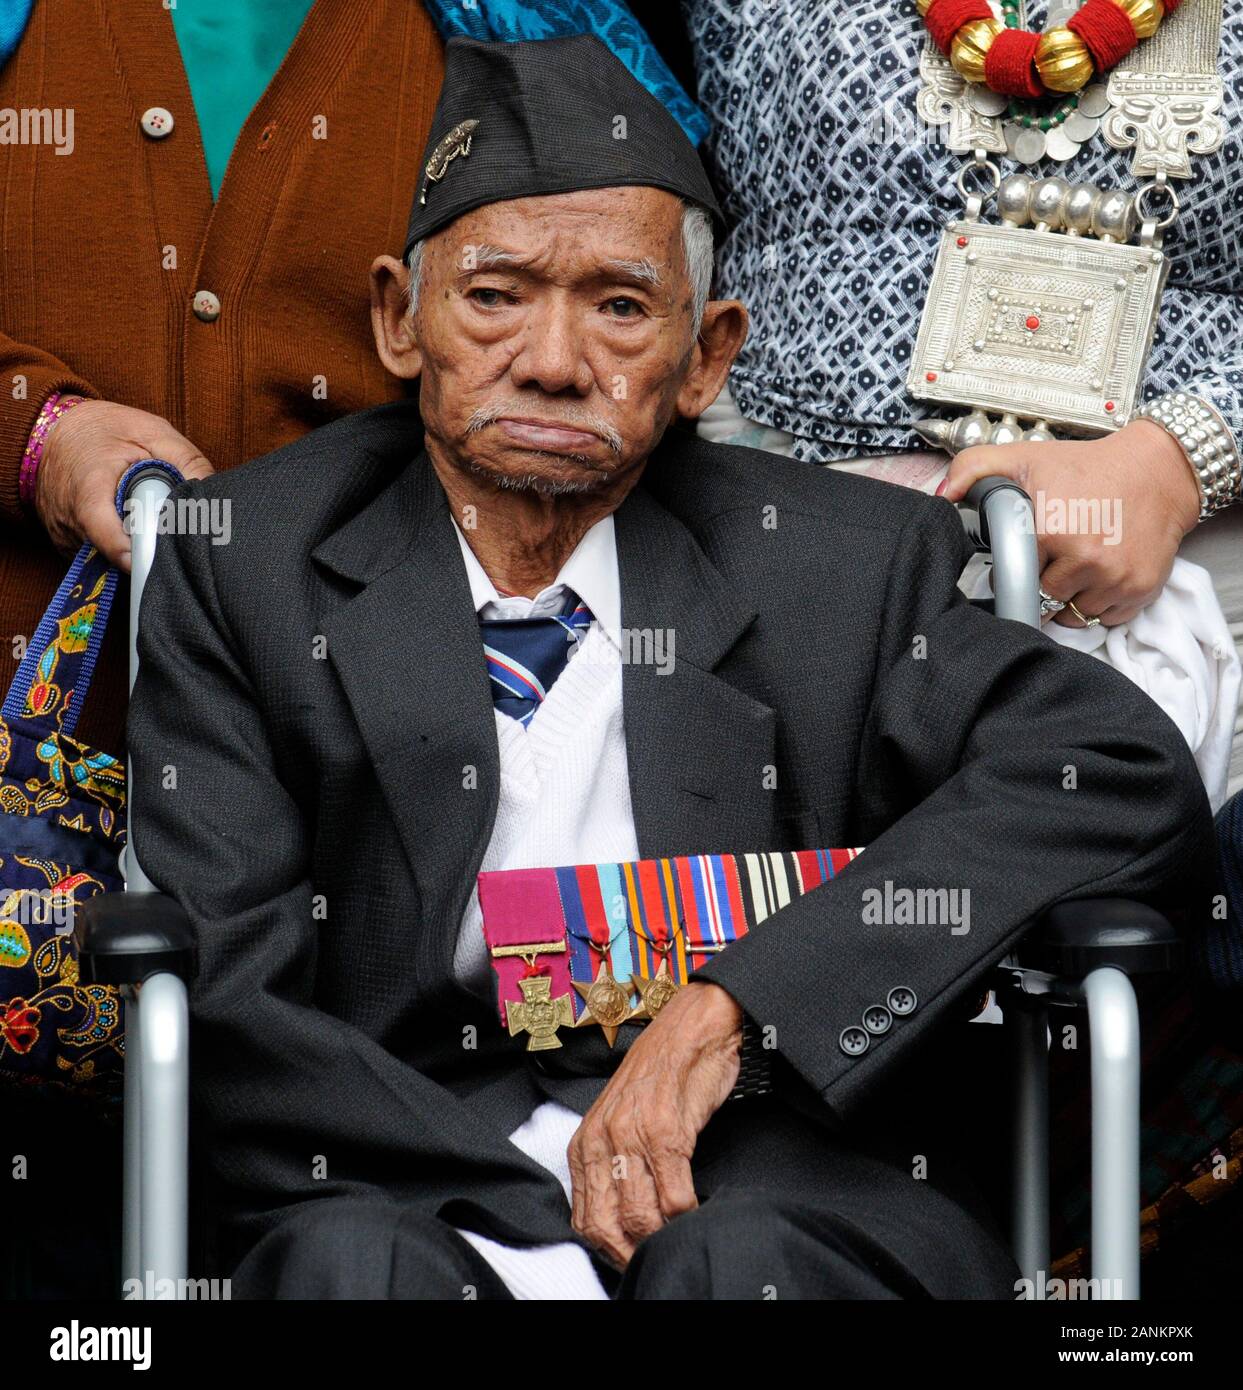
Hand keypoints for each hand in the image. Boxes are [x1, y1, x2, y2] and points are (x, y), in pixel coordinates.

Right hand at [35, 400, 213, 570]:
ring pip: (109, 557)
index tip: (157, 558)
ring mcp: (67, 536)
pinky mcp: (67, 546)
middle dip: (148, 546)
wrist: (57, 431)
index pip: (103, 531)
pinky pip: (99, 555)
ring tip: (145, 517)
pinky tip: (128, 524)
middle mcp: (71, 519)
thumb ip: (186, 459)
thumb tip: (215, 495)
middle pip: (116, 551)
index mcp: (89, 488)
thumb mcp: (152, 432)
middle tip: (170, 530)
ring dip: (135, 543)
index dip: (132, 550)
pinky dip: (120, 545)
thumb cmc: (107, 430)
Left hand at [566, 981, 741, 1268]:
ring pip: (640, 1216)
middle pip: (608, 1224)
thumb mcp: (622, 1121)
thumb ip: (613, 1165)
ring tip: (678, 1234)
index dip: (609, 1248)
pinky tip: (695, 1211)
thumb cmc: (660, 1075)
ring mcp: (632, 1134)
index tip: (632, 1255)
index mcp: (584, 1141)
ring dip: (662, 1236)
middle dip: (634, 1250)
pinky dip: (687, 1214)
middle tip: (656, 1253)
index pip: (584, 1219)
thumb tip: (621, 1220)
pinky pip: (675, 1196)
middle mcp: (602, 1138)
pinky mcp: (667, 1130)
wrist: (691, 1028)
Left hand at [939, 419, 1199, 625]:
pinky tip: (1102, 571)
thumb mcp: (1023, 458)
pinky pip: (1105, 617)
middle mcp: (1086, 559)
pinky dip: (1100, 602)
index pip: (1013, 575)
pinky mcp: (1140, 590)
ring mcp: (1115, 578)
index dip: (1013, 568)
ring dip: (1070, 596)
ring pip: (1072, 613)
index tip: (1022, 557)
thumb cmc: (1087, 468)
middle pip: (1042, 597)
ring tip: (1079, 561)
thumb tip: (941, 496)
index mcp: (1051, 531)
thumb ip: (972, 470)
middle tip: (1055, 554)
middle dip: (1042, 581)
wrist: (1158, 470)